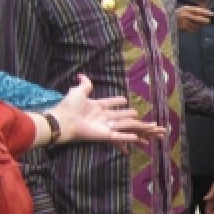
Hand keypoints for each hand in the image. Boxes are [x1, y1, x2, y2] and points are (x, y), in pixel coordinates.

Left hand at [50, 76, 166, 149]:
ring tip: (149, 127)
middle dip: (132, 117)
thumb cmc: (69, 107)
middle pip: (122, 117)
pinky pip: (120, 137)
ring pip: (126, 126)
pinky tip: (137, 137)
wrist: (64, 120)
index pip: (110, 104)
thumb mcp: (78, 92)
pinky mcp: (106, 136)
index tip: (124, 100)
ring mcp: (105, 127)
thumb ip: (84, 84)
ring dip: (138, 127)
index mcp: (96, 107)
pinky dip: (128, 137)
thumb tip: (81, 75)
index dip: (117, 102)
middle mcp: (103, 118)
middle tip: (139, 114)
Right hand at [175, 5, 212, 32]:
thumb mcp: (185, 10)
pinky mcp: (183, 28)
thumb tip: (207, 12)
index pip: (197, 10)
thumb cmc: (179, 14)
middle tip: (208, 21)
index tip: (210, 14)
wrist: (168, 20)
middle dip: (204, 20)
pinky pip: (192, 29)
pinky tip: (193, 27)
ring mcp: (184, 22)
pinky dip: (195, 29)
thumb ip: (195, 10)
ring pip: (196, 25)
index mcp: (186, 9)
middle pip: (198, 18)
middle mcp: (184, 14)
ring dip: (200, 25)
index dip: (204, 12)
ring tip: (200, 24)